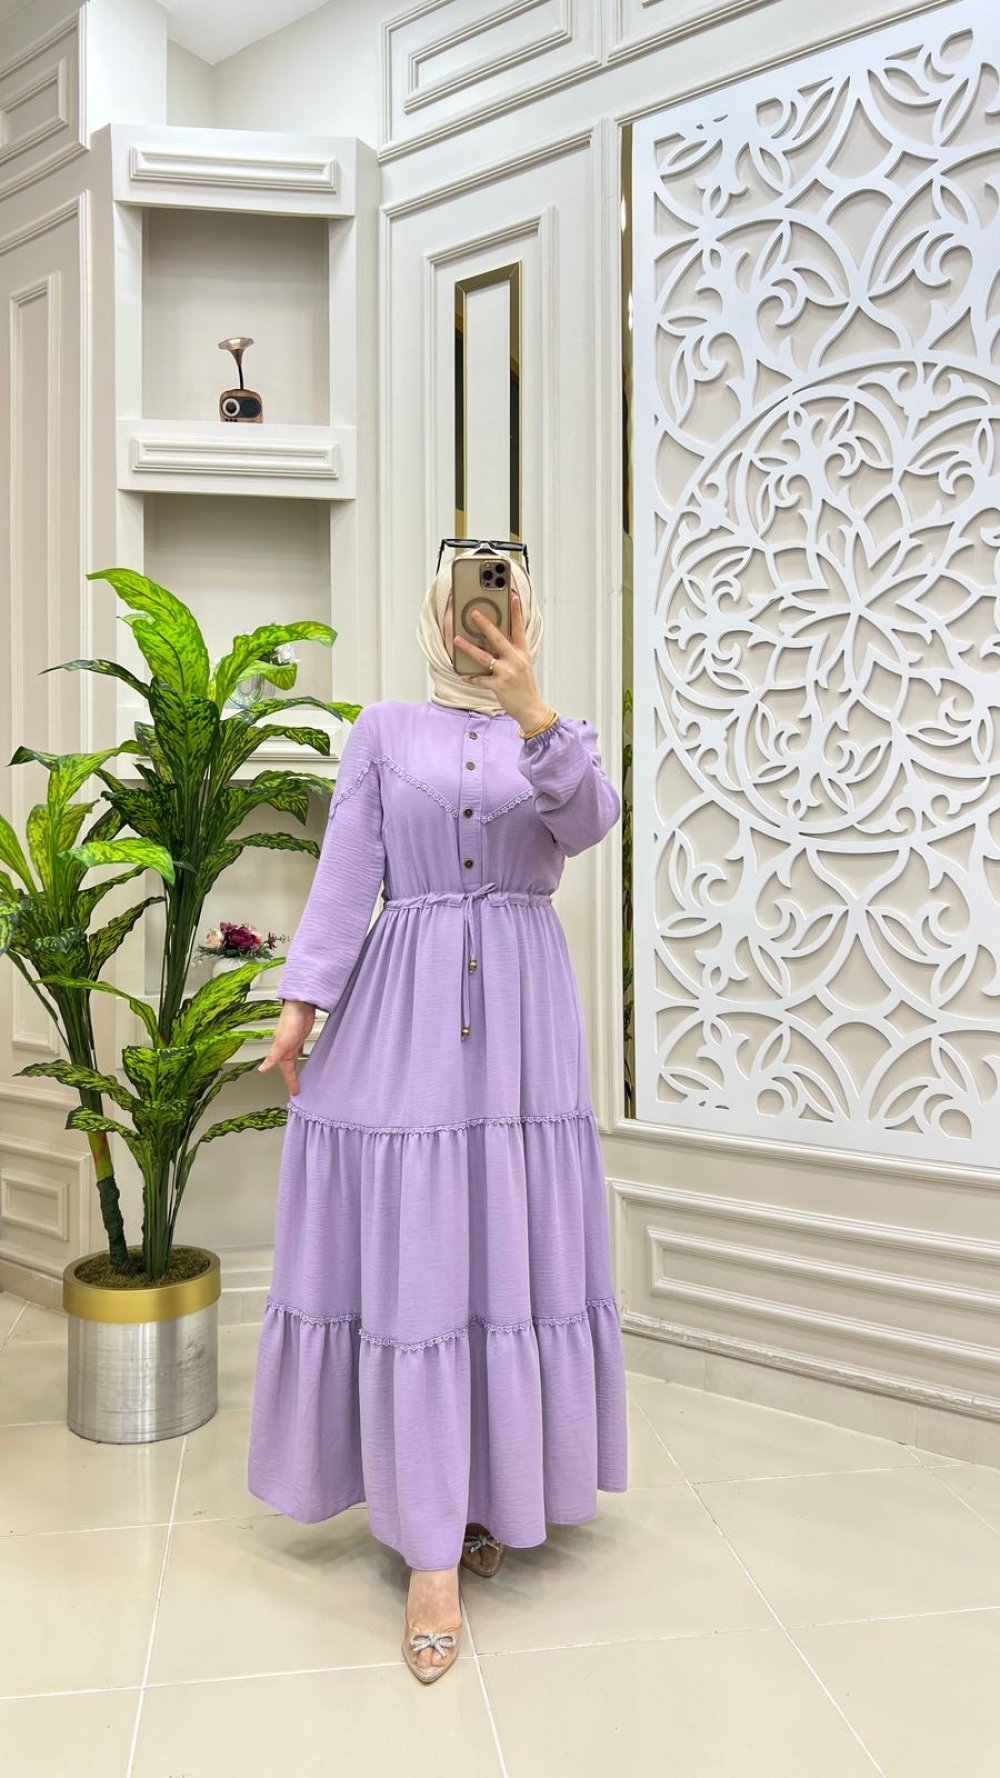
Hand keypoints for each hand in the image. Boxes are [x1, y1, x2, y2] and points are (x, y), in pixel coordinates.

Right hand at [258, 1000, 315, 1094]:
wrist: (300, 1006)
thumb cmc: (290, 1022)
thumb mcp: (280, 1044)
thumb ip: (272, 1058)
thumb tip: (262, 1070)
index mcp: (281, 1052)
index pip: (286, 1072)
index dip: (291, 1082)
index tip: (295, 1092)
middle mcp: (286, 1048)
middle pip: (289, 1067)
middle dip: (292, 1077)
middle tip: (297, 1087)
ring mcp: (294, 1042)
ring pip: (294, 1058)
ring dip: (296, 1066)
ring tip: (301, 1074)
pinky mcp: (301, 1035)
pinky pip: (300, 1048)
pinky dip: (301, 1053)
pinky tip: (303, 1053)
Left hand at [452, 590, 551, 730]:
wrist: (531, 708)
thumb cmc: (525, 685)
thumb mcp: (523, 665)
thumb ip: (511, 652)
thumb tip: (493, 640)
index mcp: (522, 653)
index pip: (519, 628)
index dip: (516, 612)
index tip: (512, 597)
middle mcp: (515, 660)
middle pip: (498, 638)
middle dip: (485, 624)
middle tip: (474, 613)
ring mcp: (507, 673)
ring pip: (484, 657)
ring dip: (469, 648)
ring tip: (457, 640)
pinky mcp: (499, 686)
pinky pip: (481, 680)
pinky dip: (471, 678)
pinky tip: (462, 675)